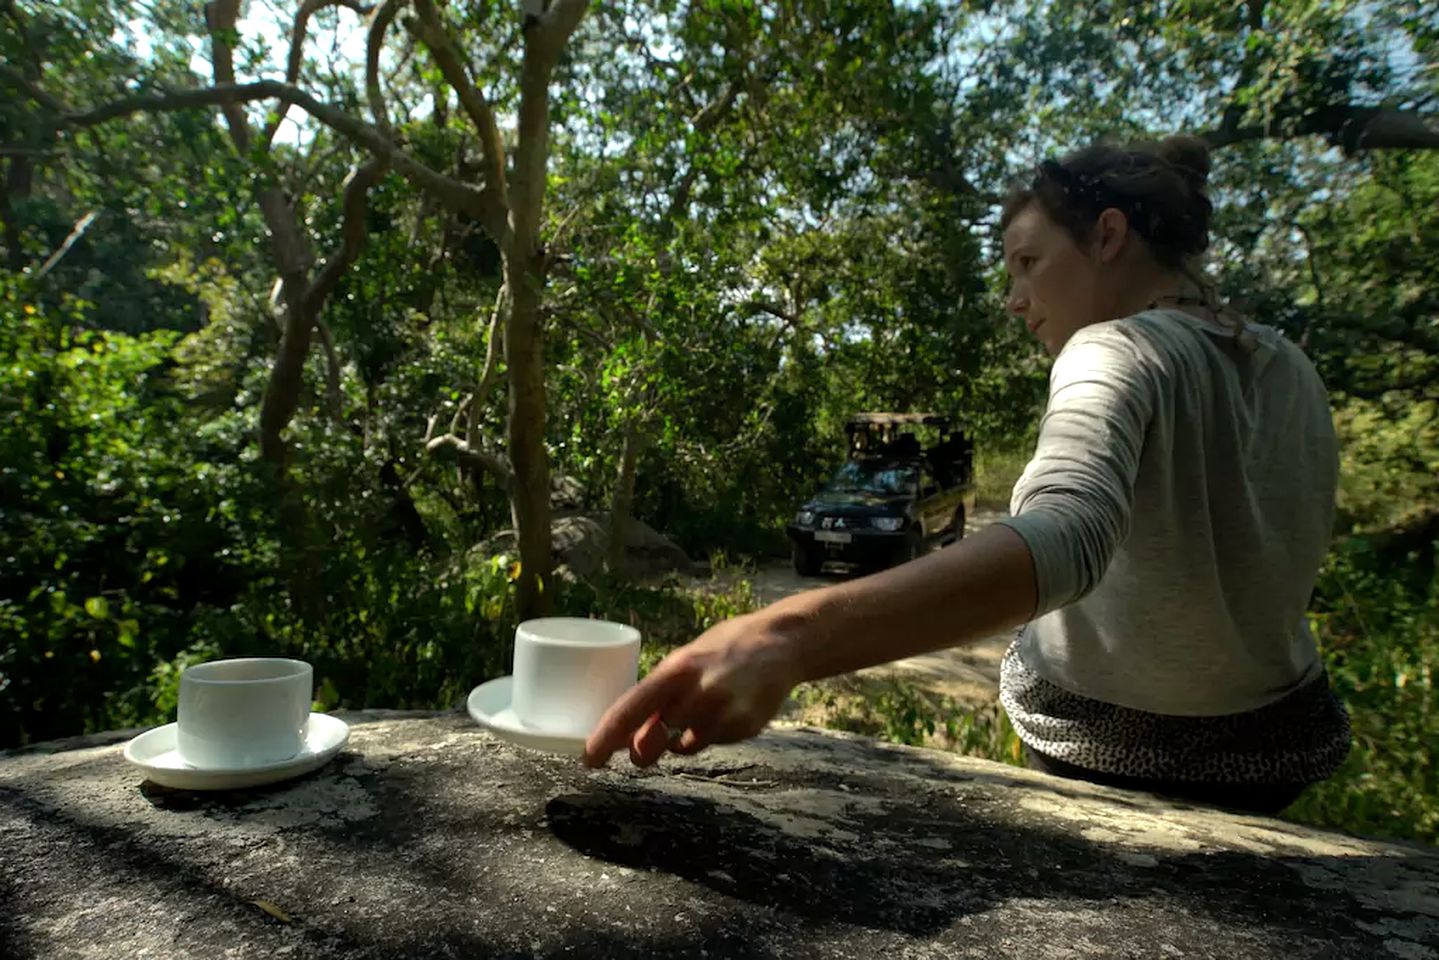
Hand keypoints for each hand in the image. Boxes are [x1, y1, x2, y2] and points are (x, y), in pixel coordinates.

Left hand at [582, 611, 803, 767]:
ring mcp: (723, 712)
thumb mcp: (688, 659)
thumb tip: (633, 735)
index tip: (589, 758)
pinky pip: (713, 742)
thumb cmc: (726, 647)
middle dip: (644, 749)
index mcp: (677, 668)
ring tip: (703, 707)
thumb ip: (662, 694)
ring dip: (682, 737)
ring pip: (686, 745)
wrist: (783, 643)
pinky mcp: (745, 727)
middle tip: (640, 752)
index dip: (606, 736)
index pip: (631, 708)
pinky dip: (709, 734)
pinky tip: (725, 710)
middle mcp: (699, 691)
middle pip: (656, 737)